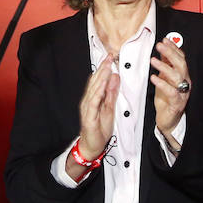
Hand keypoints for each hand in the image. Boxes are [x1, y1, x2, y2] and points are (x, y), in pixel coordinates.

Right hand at [74, 54, 118, 168]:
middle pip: (95, 81)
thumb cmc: (99, 129)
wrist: (92, 146)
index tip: (111, 56)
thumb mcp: (109, 108)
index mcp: (93, 98)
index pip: (98, 80)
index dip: (104, 68)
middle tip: (109, 56)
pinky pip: (93, 102)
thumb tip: (115, 77)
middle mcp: (88, 100)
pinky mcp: (88, 116)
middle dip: (103, 68)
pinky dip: (98, 92)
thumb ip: (112, 93)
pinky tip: (102, 85)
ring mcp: (87, 107)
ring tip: (107, 66)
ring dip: (100, 77)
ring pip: (94, 89)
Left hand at [150, 37, 190, 139]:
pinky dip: (162, 84)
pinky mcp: (177, 103)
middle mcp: (185, 82)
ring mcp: (182, 93)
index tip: (164, 40)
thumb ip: (166, 66)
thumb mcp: (165, 79)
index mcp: (183, 76)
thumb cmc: (167, 99)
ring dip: (165, 66)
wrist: (169, 120)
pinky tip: (153, 78)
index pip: (181, 58)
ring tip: (153, 60)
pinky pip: (171, 92)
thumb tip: (163, 50)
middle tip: (159, 45)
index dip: (174, 48)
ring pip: (177, 76)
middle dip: (170, 53)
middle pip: (181, 64)